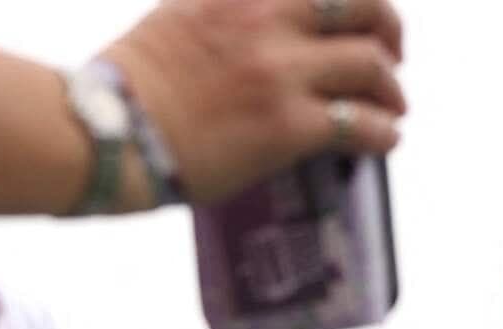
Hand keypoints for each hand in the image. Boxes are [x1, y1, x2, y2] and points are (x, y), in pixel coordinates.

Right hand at [104, 0, 406, 203]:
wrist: (110, 133)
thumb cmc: (133, 84)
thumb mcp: (183, 12)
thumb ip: (232, 7)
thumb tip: (272, 22)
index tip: (363, 12)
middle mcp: (268, 17)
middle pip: (364, 5)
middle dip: (389, 30)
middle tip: (392, 55)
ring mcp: (281, 72)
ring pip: (371, 66)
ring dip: (391, 89)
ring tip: (392, 108)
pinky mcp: (287, 127)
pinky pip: (361, 124)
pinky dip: (384, 133)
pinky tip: (383, 140)